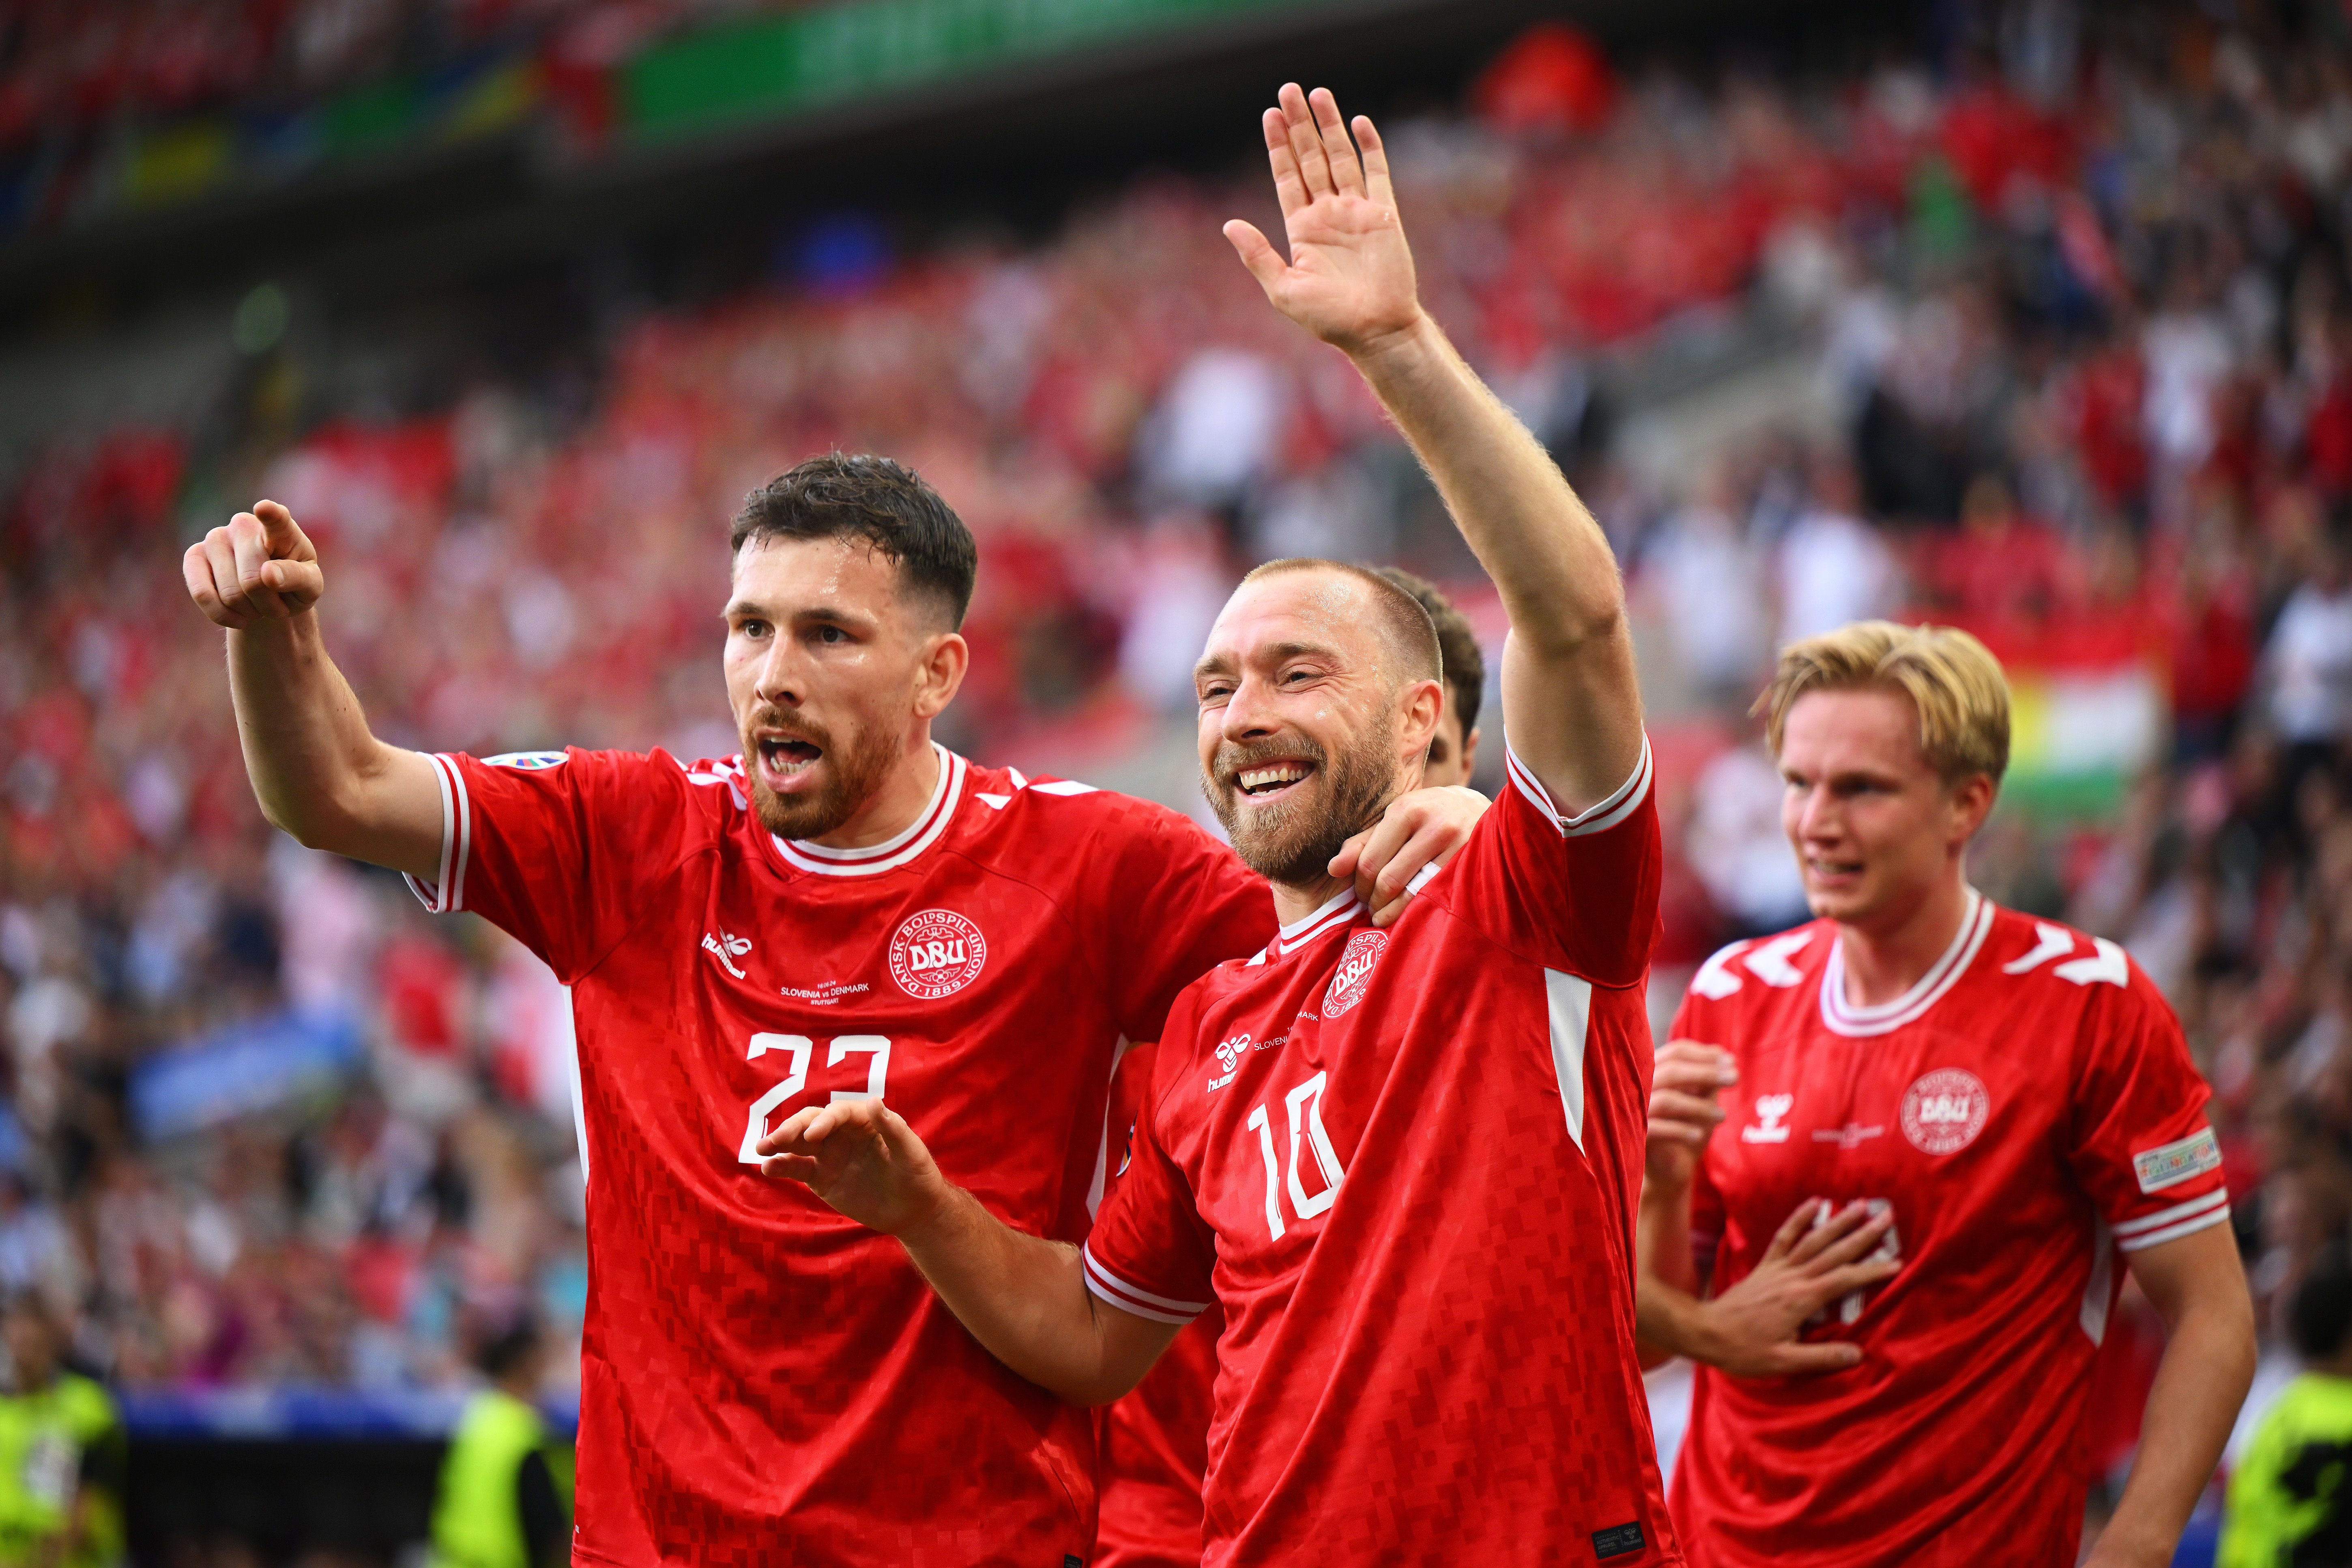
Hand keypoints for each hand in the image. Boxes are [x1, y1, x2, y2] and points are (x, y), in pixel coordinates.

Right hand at [183, 500, 324, 628]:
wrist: (269, 594)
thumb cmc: (293, 584)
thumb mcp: (310, 586)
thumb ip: (296, 578)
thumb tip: (267, 574)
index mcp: (281, 529)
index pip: (277, 519)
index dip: (271, 514)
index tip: (265, 509)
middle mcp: (244, 525)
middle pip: (252, 579)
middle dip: (267, 603)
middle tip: (277, 604)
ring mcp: (215, 537)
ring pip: (230, 592)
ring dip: (249, 611)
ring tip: (260, 605)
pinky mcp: (193, 556)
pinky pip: (202, 594)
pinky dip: (223, 615)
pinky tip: (238, 617)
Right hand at [757, 1098, 949, 1238]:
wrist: (913, 1209)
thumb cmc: (917, 1174)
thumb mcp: (910, 1152)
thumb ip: (892, 1128)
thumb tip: (873, 1101)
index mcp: (864, 1120)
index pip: (838, 1113)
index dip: (824, 1121)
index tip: (813, 1136)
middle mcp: (842, 1133)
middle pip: (811, 1123)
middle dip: (792, 1129)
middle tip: (775, 1140)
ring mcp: (829, 1155)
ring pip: (798, 1143)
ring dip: (779, 1144)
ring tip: (761, 1149)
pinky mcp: (821, 1177)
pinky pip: (797, 1168)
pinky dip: (781, 1166)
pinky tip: (768, 1168)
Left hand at [1225, 84, 1422, 359]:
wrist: (1375, 330)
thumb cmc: (1328, 319)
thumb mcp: (1282, 289)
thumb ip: (1257, 255)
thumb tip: (1228, 224)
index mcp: (1301, 229)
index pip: (1287, 177)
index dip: (1278, 146)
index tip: (1268, 115)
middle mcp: (1327, 214)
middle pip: (1310, 159)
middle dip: (1298, 125)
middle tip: (1288, 90)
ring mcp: (1356, 211)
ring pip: (1340, 157)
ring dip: (1329, 125)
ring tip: (1318, 93)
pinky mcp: (1383, 214)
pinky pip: (1376, 173)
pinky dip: (1369, 147)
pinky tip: (1358, 122)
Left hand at [1329, 784, 1487, 926]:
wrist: (1478, 809)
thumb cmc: (1427, 817)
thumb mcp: (1395, 821)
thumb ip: (1362, 843)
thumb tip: (1333, 870)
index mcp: (1405, 809)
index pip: (1369, 861)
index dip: (1360, 887)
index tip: (1361, 896)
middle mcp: (1431, 823)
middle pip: (1389, 879)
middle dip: (1375, 902)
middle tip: (1372, 910)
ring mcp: (1456, 843)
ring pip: (1414, 892)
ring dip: (1394, 912)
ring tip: (1385, 916)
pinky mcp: (1472, 860)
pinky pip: (1439, 895)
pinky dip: (1419, 910)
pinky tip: (1412, 915)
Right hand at [1647, 1039, 1736, 1192]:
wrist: (1668, 1169)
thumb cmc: (1684, 1128)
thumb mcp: (1701, 1100)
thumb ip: (1709, 1080)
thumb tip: (1728, 1059)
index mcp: (1654, 1072)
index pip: (1676, 1052)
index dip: (1705, 1055)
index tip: (1731, 1062)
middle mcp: (1639, 1087)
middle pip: (1672, 1071)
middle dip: (1706, 1072)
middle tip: (1735, 1078)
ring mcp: (1635, 1111)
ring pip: (1667, 1100)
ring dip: (1699, 1106)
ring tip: (1723, 1117)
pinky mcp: (1636, 1136)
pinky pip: (1657, 1129)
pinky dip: (1680, 1130)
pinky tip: (1699, 1135)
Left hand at [1693, 1198, 1899, 1378]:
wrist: (1705, 1332)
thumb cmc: (1745, 1350)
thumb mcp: (1784, 1362)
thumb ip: (1822, 1357)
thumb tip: (1859, 1354)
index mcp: (1801, 1299)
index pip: (1844, 1280)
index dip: (1871, 1271)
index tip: (1897, 1262)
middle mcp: (1793, 1277)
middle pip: (1834, 1252)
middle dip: (1863, 1235)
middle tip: (1888, 1217)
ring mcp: (1778, 1268)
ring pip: (1813, 1239)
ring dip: (1838, 1221)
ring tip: (1861, 1204)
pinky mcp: (1765, 1266)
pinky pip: (1783, 1237)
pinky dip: (1798, 1219)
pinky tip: (1814, 1203)